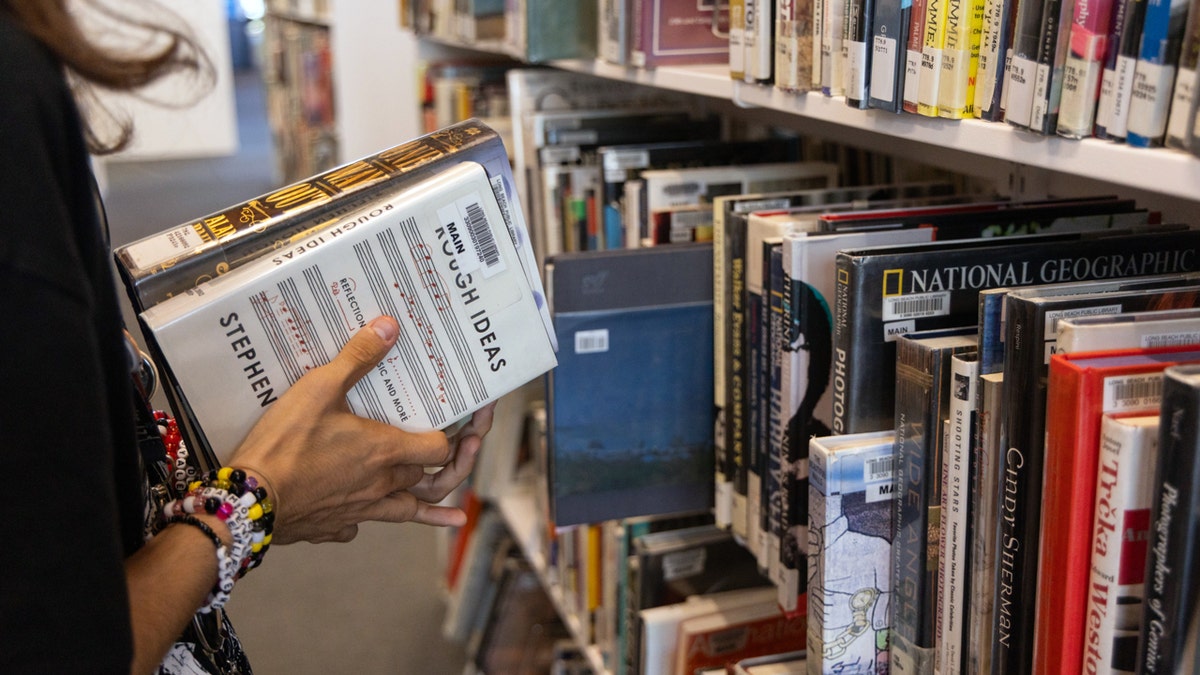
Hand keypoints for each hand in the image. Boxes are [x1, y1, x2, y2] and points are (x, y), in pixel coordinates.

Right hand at [227, 316, 482, 543]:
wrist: (246, 502)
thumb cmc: (285, 444)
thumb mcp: (319, 388)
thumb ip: (356, 358)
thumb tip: (388, 328)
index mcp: (385, 452)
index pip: (440, 448)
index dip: (458, 437)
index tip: (468, 424)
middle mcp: (380, 485)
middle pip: (429, 478)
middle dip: (450, 464)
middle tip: (464, 450)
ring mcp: (359, 510)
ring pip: (407, 511)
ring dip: (433, 509)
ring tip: (456, 513)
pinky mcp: (332, 526)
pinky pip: (361, 525)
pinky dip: (372, 518)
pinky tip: (368, 517)